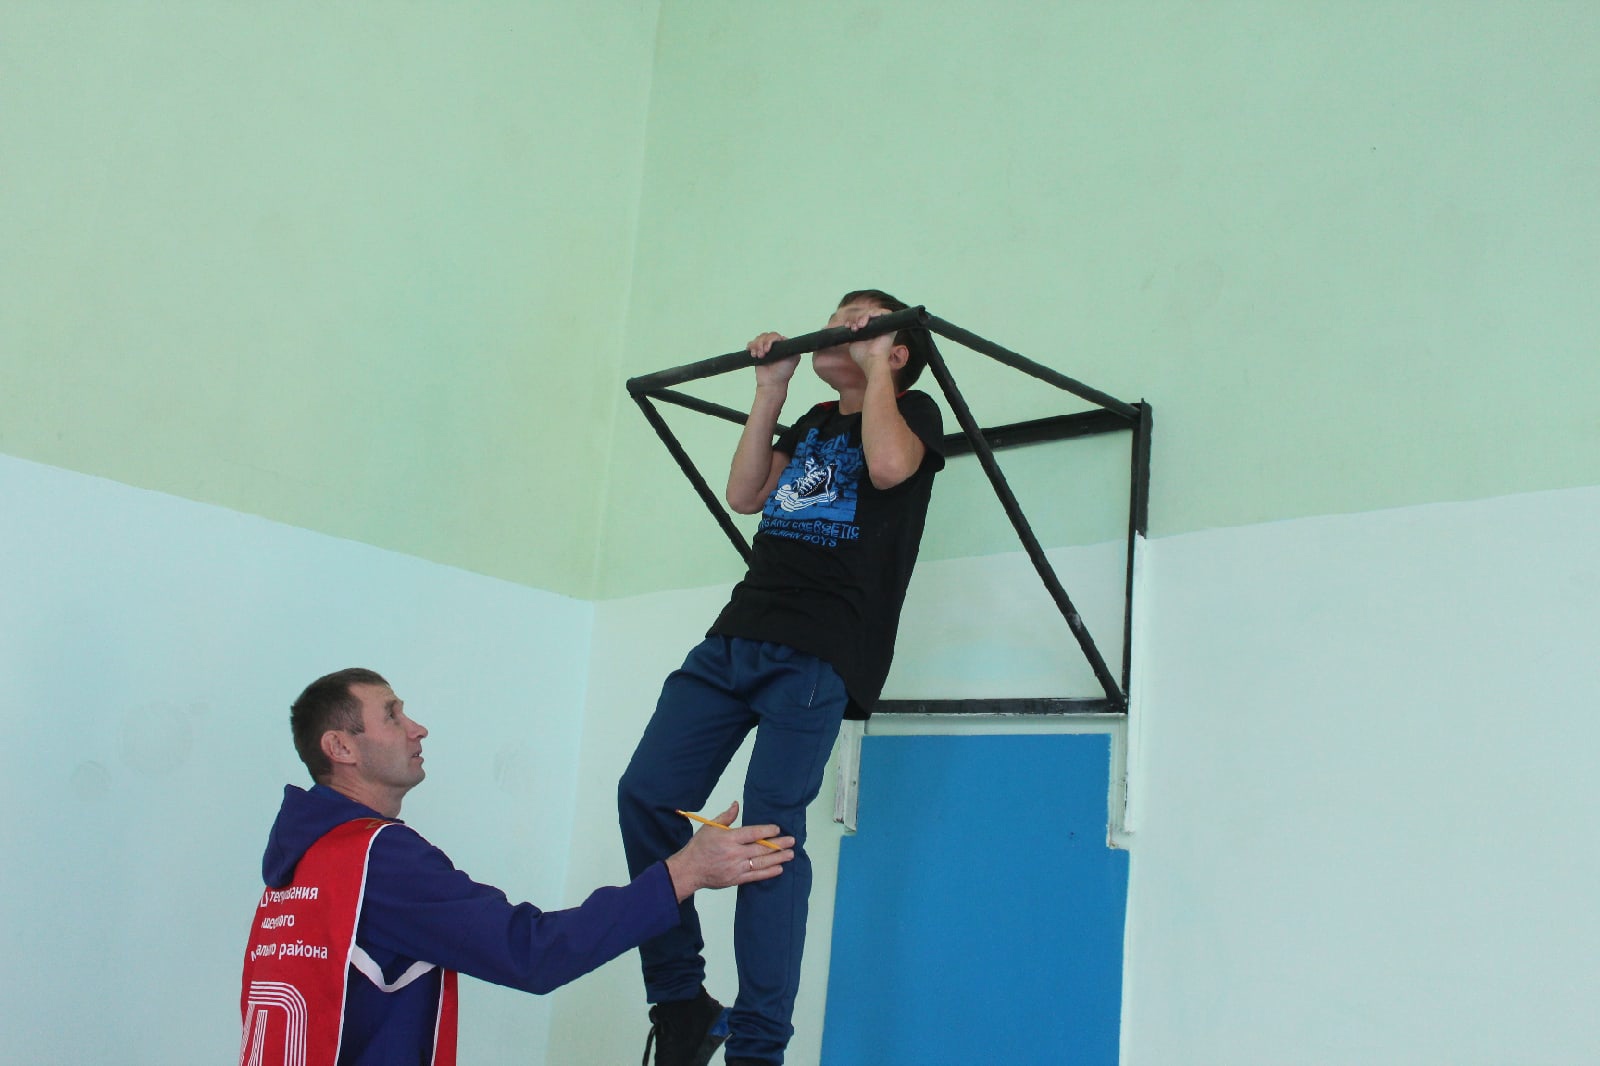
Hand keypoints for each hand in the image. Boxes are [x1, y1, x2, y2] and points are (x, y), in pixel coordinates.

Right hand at [663, 801, 795, 901]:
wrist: (689, 870)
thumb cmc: (699, 847)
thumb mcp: (709, 827)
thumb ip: (726, 817)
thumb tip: (737, 804)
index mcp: (728, 838)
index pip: (752, 833)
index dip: (766, 831)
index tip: (777, 829)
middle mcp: (734, 853)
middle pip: (760, 848)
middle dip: (778, 845)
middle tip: (792, 841)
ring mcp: (736, 868)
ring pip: (761, 863)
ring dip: (778, 859)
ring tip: (790, 854)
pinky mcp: (736, 879)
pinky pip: (756, 876)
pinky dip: (768, 873)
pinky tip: (779, 869)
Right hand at [747, 332, 799, 388]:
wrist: (771, 383)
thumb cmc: (783, 373)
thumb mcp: (794, 358)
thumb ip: (792, 347)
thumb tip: (785, 338)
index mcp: (782, 345)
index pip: (774, 336)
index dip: (769, 340)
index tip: (767, 350)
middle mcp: (774, 345)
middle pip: (765, 335)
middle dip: (761, 344)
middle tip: (762, 355)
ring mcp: (765, 348)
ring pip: (758, 338)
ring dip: (756, 346)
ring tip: (758, 356)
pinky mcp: (757, 352)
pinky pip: (751, 344)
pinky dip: (750, 347)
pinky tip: (753, 355)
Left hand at [842, 308, 896, 374]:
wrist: (872, 361)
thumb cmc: (863, 356)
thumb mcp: (853, 343)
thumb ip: (853, 335)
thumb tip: (850, 326)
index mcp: (869, 333)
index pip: (862, 320)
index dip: (854, 320)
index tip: (848, 326)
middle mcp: (877, 329)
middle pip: (867, 315)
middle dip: (858, 318)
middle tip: (855, 327)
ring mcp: (884, 327)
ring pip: (874, 312)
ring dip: (864, 316)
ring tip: (860, 326)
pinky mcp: (890, 326)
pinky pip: (886, 312)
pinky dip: (876, 312)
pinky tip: (869, 318)